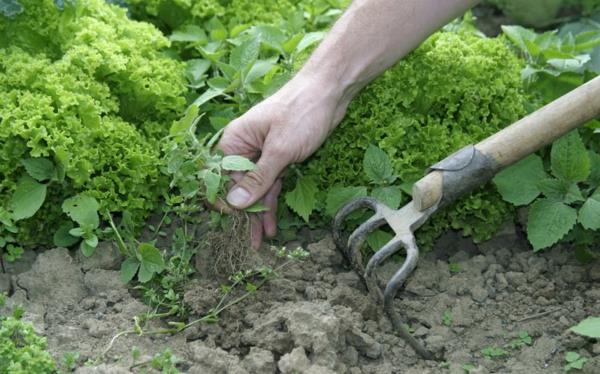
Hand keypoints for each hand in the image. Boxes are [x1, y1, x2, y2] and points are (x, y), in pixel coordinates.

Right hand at [218, 73, 348, 247]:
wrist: (330, 91)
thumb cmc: (301, 113)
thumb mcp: (279, 150)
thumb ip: (257, 179)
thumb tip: (234, 204)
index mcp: (235, 141)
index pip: (219, 177)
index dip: (225, 201)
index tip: (234, 223)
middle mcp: (244, 148)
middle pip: (238, 187)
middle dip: (244, 215)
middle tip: (250, 243)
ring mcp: (262, 154)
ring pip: (256, 189)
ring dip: (259, 214)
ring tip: (262, 241)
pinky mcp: (280, 157)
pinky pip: (271, 184)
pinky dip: (272, 202)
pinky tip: (274, 224)